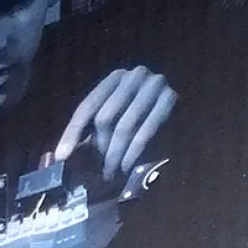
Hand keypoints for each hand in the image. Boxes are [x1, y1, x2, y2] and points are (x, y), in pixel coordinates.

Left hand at [55, 66, 177, 179]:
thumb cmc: (144, 117)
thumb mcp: (115, 117)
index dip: (72, 133)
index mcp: (114, 78)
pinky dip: (134, 151)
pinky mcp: (170, 97)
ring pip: (125, 125)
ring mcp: (153, 84)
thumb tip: (61, 155)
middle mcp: (133, 76)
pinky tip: (128, 165)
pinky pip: (146, 129)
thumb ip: (91, 129)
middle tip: (101, 168)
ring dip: (116, 153)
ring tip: (112, 171)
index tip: (62, 157)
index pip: (87, 107)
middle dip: (101, 147)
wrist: (186, 110)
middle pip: (105, 116)